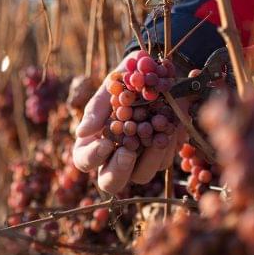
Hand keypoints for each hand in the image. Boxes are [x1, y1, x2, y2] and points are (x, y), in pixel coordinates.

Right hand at [72, 50, 188, 193]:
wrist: (155, 71)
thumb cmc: (124, 80)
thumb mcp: (108, 88)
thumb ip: (95, 109)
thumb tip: (82, 132)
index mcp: (93, 143)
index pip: (84, 161)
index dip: (92, 157)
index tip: (105, 143)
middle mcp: (114, 158)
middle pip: (110, 183)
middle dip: (118, 171)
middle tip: (127, 152)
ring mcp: (139, 160)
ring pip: (142, 175)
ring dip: (150, 156)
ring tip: (158, 130)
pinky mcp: (161, 155)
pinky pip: (164, 160)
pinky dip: (168, 143)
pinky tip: (171, 124)